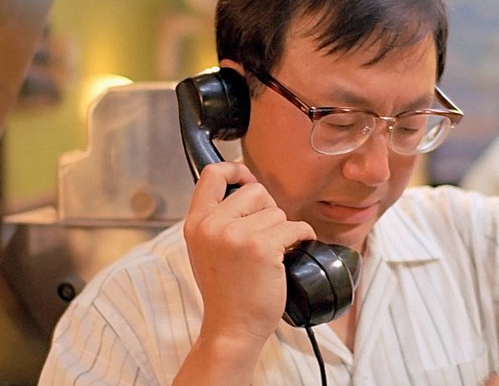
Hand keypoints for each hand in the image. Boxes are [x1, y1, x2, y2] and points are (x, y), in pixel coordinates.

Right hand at [183, 161, 315, 346]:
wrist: (232, 328)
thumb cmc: (226, 290)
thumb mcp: (206, 248)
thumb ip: (217, 218)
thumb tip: (247, 186)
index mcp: (196, 223)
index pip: (212, 174)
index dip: (235, 170)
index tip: (248, 181)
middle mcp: (212, 225)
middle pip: (255, 191)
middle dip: (268, 210)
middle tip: (264, 237)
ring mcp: (236, 236)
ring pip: (277, 211)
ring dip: (283, 230)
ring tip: (272, 254)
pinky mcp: (262, 248)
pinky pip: (295, 227)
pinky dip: (302, 237)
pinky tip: (292, 253)